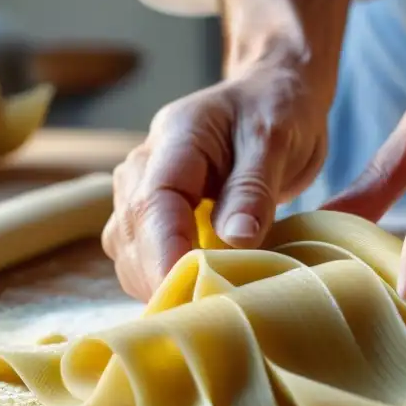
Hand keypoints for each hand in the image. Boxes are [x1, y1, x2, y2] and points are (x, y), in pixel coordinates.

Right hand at [103, 63, 329, 300]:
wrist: (273, 92)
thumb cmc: (277, 109)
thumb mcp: (276, 140)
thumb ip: (253, 189)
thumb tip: (236, 240)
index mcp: (175, 141)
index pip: (152, 205)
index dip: (164, 255)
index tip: (189, 295)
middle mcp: (144, 166)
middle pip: (132, 236)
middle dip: (161, 278)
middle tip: (209, 314)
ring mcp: (141, 191)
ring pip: (129, 253)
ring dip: (159, 283)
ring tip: (207, 306)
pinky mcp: (153, 215)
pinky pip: (143, 256)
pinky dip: (164, 279)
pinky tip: (199, 292)